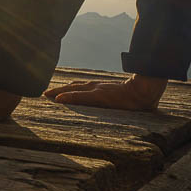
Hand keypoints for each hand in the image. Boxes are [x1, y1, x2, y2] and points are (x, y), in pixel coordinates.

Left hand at [43, 74, 167, 110]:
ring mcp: (97, 90)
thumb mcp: (123, 98)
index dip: (67, 89)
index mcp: (101, 88)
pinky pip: (80, 97)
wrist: (145, 91)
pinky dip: (68, 97)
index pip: (80, 87)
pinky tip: (58, 99)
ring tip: (46, 95)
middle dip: (58, 90)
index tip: (56, 93)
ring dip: (58, 92)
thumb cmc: (138, 96)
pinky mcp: (100, 96)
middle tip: (44, 93)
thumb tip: (116, 105)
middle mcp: (96, 86)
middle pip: (72, 87)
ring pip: (72, 90)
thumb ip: (116, 100)